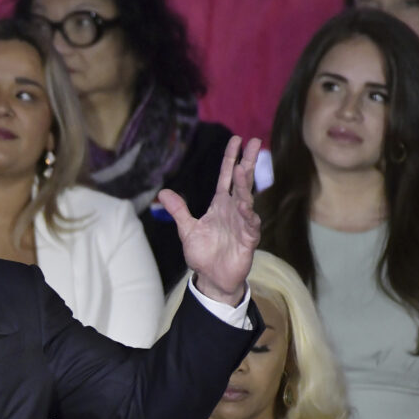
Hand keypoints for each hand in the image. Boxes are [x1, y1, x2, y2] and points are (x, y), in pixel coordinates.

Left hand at [160, 135, 261, 305]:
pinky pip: (250, 224)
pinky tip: (244, 205)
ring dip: (245, 185)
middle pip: (242, 181)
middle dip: (248, 162)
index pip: (226, 177)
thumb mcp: (187, 230)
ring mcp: (243, 223)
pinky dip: (247, 215)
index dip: (230, 159)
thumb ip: (178, 210)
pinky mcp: (248, 239)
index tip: (237, 140)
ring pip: (246, 199)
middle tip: (255, 142)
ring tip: (242, 169)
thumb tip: (163, 192)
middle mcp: (233, 210)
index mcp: (220, 205)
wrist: (212, 278)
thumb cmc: (203, 253)